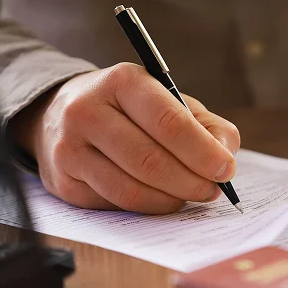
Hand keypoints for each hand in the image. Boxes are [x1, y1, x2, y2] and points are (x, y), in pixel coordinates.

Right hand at [11, 63, 239, 213]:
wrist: (61, 115)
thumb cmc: (131, 109)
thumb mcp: (169, 101)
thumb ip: (208, 125)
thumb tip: (226, 157)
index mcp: (122, 81)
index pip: (168, 122)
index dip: (202, 151)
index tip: (226, 169)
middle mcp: (88, 111)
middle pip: (150, 161)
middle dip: (190, 182)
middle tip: (213, 190)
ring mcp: (70, 148)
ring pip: (131, 189)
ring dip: (171, 200)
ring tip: (190, 195)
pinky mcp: (64, 182)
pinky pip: (115, 204)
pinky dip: (147, 206)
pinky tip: (161, 197)